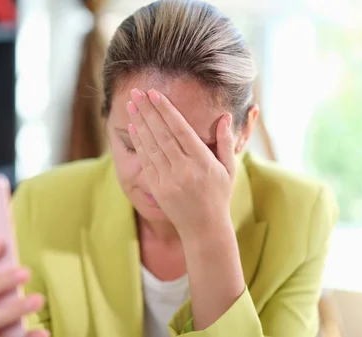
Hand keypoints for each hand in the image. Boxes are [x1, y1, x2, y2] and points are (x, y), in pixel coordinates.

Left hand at [127, 88, 235, 238]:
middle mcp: (184, 169)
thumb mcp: (229, 169)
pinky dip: (139, 142)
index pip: (181, 130)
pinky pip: (146, 161)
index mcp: (203, 162)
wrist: (204, 228)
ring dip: (140, 123)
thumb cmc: (218, 196)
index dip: (166, 111)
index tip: (155, 94)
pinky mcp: (157, 187)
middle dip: (148, 111)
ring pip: (151, 145)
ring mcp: (169, 179)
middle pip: (162, 134)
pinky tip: (134, 127)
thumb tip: (224, 116)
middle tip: (137, 92)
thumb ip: (226, 142)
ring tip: (132, 104)